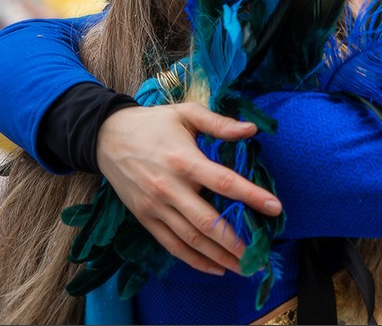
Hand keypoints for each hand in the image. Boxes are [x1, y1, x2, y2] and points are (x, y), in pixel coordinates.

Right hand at [95, 102, 282, 275]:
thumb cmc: (153, 123)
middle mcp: (169, 188)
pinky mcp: (145, 218)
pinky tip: (215, 267)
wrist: (106, 137)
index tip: (275, 208)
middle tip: (260, 253)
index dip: (251, 196)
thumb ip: (219, 123)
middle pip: (207, 221)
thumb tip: (251, 130)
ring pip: (191, 239)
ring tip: (244, 267)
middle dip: (236, 240)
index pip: (224, 182)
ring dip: (218, 256)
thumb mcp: (186, 113)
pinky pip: (172, 245)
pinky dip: (193, 260)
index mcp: (184, 160)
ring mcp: (155, 207)